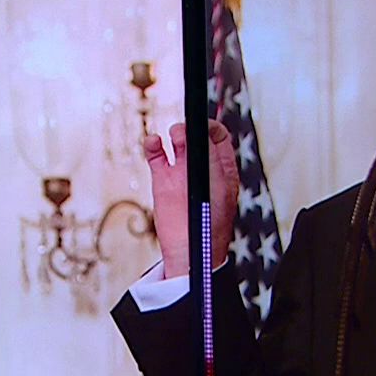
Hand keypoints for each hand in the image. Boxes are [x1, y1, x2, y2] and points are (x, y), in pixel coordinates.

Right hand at [146, 119, 239, 278]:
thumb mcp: (218, 185)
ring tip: (173, 137)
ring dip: (173, 134)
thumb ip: (211, 156)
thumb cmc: (211, 225)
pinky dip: (153, 145)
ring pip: (175, 142)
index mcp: (222, 168)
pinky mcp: (163, 181)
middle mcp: (202, 168)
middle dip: (190, 129)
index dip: (210, 127)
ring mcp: (182, 173)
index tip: (201, 124)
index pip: (218, 137)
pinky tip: (154, 143)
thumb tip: (202, 133)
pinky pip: (156, 155)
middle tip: (185, 132)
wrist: (190, 251)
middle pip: (196, 136)